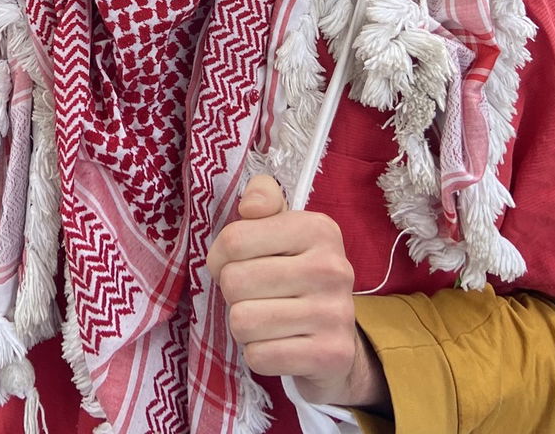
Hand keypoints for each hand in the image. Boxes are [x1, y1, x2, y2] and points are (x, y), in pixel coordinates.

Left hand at [205, 175, 388, 411]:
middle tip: (254, 297)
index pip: (233, 240)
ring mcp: (335, 313)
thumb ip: (262, 198)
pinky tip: (279, 344)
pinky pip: (259, 356)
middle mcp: (332, 268)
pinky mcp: (331, 355)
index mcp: (317, 229)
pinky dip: (259, 354)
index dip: (219, 257)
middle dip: (233, 294)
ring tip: (266, 320)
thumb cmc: (294, 273)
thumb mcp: (281, 227)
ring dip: (244, 326)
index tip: (236, 264)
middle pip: (234, 282)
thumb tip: (250, 206)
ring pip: (242, 321)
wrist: (335, 338)